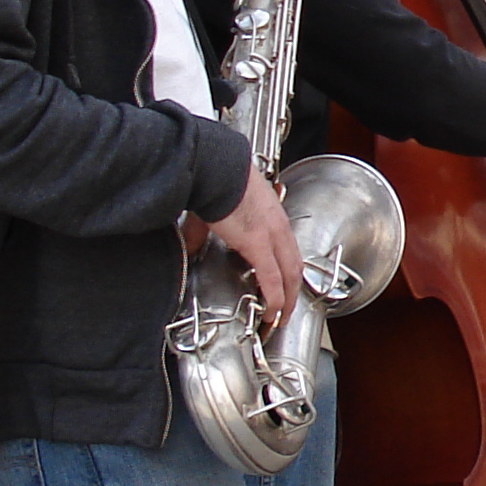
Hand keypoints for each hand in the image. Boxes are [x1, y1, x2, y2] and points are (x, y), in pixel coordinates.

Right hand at [204, 163, 300, 326]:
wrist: (215, 168)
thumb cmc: (216, 179)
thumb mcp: (217, 208)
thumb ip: (204, 232)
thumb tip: (191, 247)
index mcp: (272, 217)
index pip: (288, 250)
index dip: (288, 272)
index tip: (283, 288)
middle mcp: (278, 227)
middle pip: (294, 266)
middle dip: (292, 291)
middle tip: (284, 310)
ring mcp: (272, 235)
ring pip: (289, 275)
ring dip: (287, 299)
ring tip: (279, 317)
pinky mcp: (258, 244)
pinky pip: (271, 278)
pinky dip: (274, 297)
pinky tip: (272, 311)